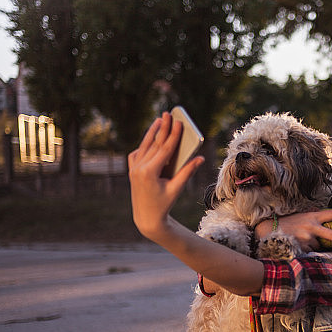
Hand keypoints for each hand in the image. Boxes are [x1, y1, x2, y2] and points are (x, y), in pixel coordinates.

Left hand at [128, 112, 203, 240]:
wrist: (146, 217)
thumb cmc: (163, 204)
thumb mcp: (176, 188)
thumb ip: (187, 172)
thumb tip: (200, 158)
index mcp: (149, 172)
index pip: (164, 149)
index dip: (173, 135)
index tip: (179, 123)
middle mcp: (139, 168)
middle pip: (154, 143)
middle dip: (163, 128)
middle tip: (168, 114)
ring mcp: (133, 168)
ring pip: (144, 146)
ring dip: (152, 132)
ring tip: (159, 119)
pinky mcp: (132, 170)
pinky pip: (138, 153)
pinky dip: (145, 144)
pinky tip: (151, 137)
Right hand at [256, 209, 331, 250]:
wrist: (269, 230)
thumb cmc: (285, 222)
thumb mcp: (300, 214)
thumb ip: (311, 214)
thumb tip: (320, 211)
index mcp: (312, 216)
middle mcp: (311, 227)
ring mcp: (307, 239)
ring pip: (320, 245)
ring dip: (316, 246)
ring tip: (305, 242)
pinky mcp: (302, 248)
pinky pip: (310, 251)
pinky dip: (308, 250)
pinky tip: (300, 247)